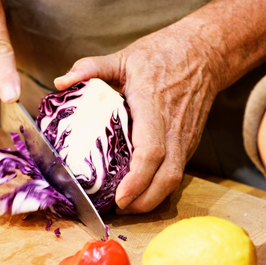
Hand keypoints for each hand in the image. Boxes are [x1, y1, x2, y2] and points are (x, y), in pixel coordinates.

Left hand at [54, 23, 221, 212]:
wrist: (205, 54)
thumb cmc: (163, 55)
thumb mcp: (124, 56)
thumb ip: (90, 68)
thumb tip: (60, 82)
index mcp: (154, 107)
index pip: (151, 152)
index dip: (137, 179)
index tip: (120, 197)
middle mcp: (173, 128)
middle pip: (166, 177)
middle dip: (144, 201)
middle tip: (118, 210)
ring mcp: (185, 138)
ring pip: (174, 180)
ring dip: (152, 199)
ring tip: (126, 206)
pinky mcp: (189, 144)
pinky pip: (176, 172)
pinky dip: (159, 188)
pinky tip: (140, 191)